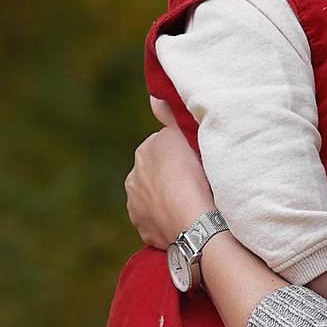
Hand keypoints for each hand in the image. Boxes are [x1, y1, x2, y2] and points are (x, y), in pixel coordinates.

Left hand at [127, 98, 215, 247]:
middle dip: (166, 176)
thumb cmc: (191, 179)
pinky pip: (153, 220)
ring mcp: (136, 206)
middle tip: (190, 182)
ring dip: (163, 198)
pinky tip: (179, 218)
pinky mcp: (142, 227)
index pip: (160, 147)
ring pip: (151, 197)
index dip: (177, 154)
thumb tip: (154, 98)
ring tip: (186, 203)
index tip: (191, 161)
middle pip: (153, 172)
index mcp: (143, 154)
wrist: (193, 223)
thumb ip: (167, 118)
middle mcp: (132, 178)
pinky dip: (163, 219)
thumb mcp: (181, 140)